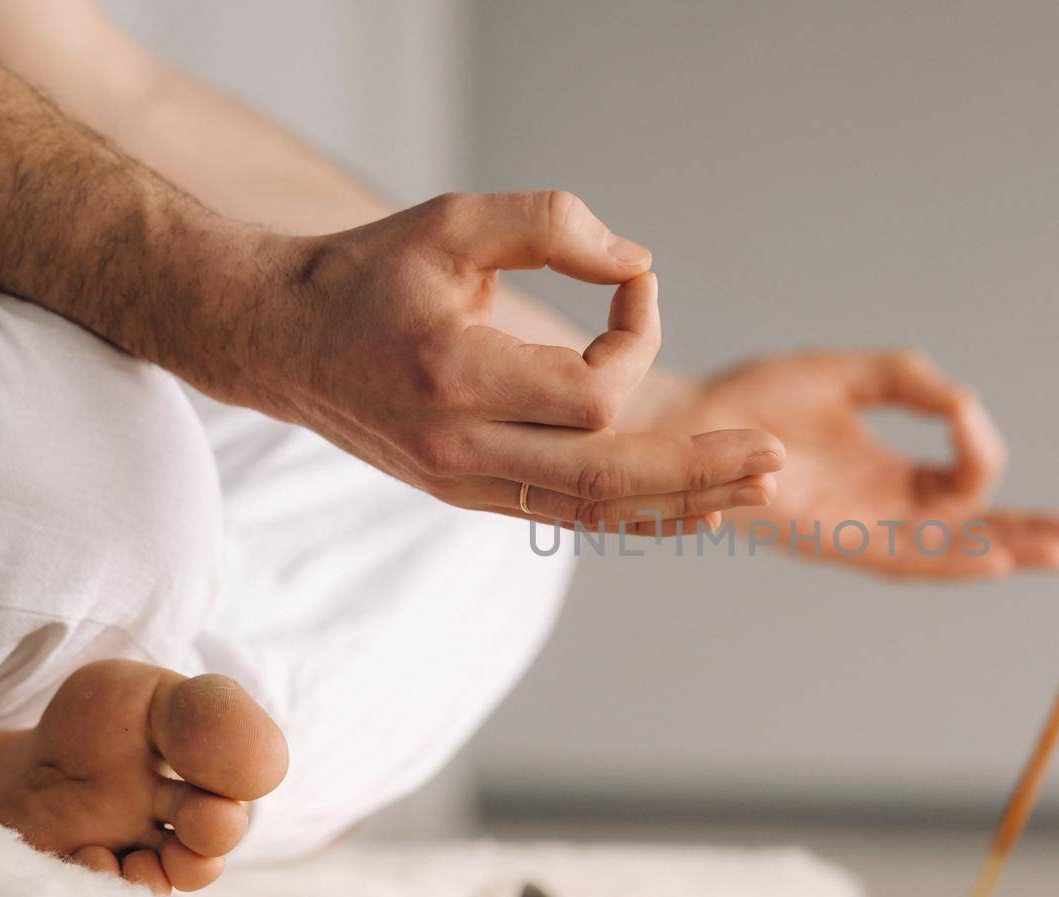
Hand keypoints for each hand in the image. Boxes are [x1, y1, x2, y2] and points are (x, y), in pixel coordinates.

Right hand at [215, 191, 783, 530]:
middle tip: (778, 460)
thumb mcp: (454, 220)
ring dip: (683, 501)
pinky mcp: (469, 495)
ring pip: (595, 512)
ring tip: (757, 489)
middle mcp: (459, 447)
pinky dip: (637, 513)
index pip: (590, 391)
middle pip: (608, 479)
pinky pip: (569, 514)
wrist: (281, 340)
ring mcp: (463, 483)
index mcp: (454, 375)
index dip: (638, 335)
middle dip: (702, 469)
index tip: (632, 284)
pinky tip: (693, 507)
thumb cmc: (369, 273)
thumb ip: (552, 226)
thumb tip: (639, 266)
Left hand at [653, 349, 1058, 578]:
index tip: (962, 408)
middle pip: (969, 532)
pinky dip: (946, 556)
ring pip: (944, 552)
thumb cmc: (751, 399)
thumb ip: (904, 380)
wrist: (685, 420)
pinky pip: (899, 556)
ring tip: (1056, 551)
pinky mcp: (830, 539)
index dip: (979, 449)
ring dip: (1000, 551)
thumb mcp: (841, 375)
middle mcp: (878, 511)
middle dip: (1028, 535)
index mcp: (885, 476)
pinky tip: (991, 555)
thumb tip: (961, 399)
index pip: (960, 483)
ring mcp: (856, 531)